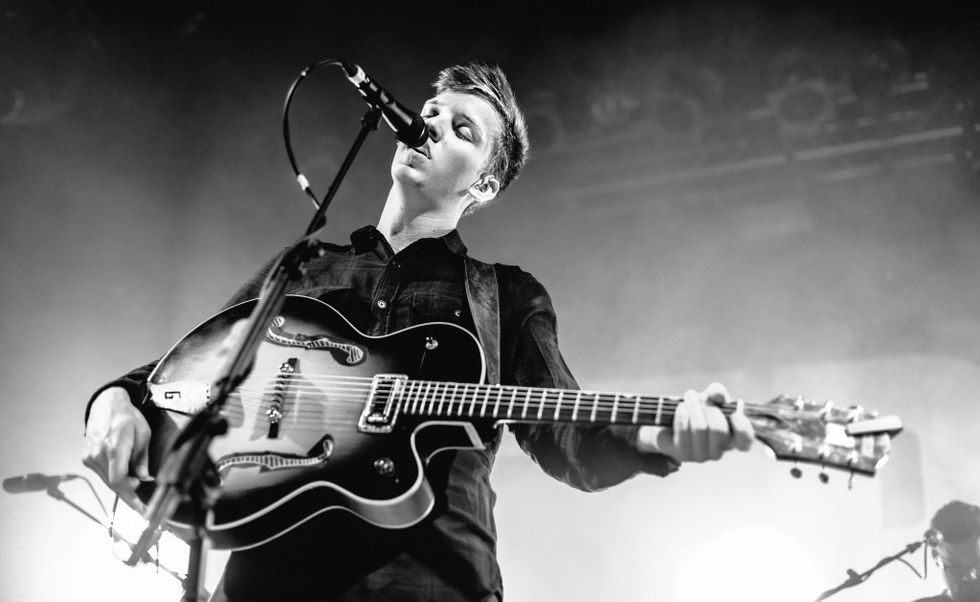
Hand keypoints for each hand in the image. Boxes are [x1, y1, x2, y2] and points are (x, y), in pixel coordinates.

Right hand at [83, 387, 151, 512]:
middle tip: (144, 499)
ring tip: (136, 480)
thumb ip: (142, 459)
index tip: (141, 509)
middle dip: (130, 492)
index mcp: (114, 448)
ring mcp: (90, 457)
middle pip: (113, 484)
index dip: (130, 497)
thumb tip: (144, 479)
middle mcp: (98, 455)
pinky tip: (124, 472)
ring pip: (107, 481)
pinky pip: (102, 474)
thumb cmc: (128, 418)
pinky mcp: (86, 458)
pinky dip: (114, 477)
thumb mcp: (143, 435)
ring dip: (122, 485)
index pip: (118, 481)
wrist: (106, 405)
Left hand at [636, 382, 753, 462]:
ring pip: (699, 428)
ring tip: (688, 398)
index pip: (745, 443)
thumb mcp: (709, 399)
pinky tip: (681, 408)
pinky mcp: (682, 454)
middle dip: (707, 407)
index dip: (743, 430)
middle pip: (718, 429)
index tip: (735, 414)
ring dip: (693, 407)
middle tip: (696, 396)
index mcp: (730, 439)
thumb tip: (718, 394)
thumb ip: (717, 393)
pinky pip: (684, 430)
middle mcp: (718, 451)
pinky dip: (682, 414)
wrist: (668, 424)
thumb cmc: (695, 411)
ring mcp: (700, 456)